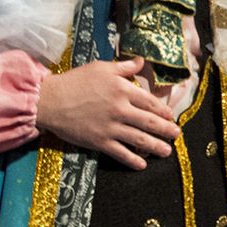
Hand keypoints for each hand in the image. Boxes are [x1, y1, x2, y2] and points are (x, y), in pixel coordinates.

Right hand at [35, 57, 180, 169]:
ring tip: (167, 151)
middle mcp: (121, 110)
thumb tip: (141, 61)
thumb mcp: (101, 68)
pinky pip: (121, 153)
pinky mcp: (100, 141)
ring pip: (140, 139)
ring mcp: (111, 127)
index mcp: (123, 90)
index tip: (171, 116)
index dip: (164, 111)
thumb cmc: (75, 81)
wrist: (50, 100)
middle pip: (150, 122)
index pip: (151, 102)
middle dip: (166, 130)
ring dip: (156, 146)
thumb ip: (124, 67)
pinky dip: (133, 160)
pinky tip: (142, 164)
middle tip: (176, 134)